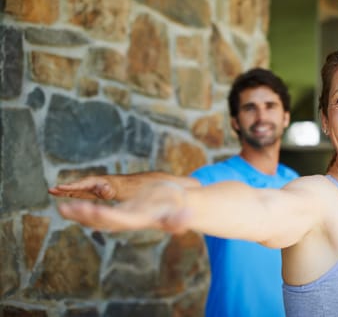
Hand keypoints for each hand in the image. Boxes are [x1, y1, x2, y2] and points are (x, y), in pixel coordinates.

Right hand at [49, 176, 116, 200]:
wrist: (111, 186)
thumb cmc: (111, 188)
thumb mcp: (110, 190)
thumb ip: (106, 190)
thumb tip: (105, 188)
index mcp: (90, 183)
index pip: (78, 186)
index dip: (70, 187)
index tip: (60, 187)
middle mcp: (84, 183)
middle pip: (71, 186)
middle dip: (62, 188)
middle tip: (50, 189)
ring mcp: (81, 187)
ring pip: (69, 189)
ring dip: (60, 190)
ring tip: (50, 190)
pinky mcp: (80, 191)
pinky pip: (70, 191)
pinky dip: (62, 192)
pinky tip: (55, 193)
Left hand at [56, 181, 190, 233]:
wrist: (178, 207)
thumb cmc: (179, 205)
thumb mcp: (180, 211)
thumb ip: (180, 219)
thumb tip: (185, 220)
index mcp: (139, 219)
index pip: (118, 219)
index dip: (102, 215)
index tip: (88, 208)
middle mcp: (128, 221)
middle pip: (103, 221)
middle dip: (84, 215)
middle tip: (63, 208)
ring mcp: (123, 218)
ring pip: (98, 219)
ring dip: (80, 214)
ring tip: (62, 207)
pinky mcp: (121, 212)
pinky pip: (100, 214)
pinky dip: (85, 211)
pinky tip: (74, 205)